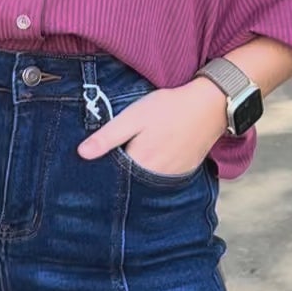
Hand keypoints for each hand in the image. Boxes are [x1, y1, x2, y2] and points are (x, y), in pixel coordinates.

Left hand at [76, 79, 227, 174]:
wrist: (209, 106)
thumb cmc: (169, 108)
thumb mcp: (133, 116)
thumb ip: (108, 137)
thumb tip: (81, 154)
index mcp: (140, 164)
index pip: (112, 177)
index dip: (101, 171)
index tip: (92, 166)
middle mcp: (156, 178)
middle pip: (129, 184)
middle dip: (118, 176)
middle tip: (113, 159)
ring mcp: (172, 177)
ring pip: (145, 183)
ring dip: (136, 177)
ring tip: (131, 159)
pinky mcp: (184, 172)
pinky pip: (162, 180)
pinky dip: (153, 174)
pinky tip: (151, 159)